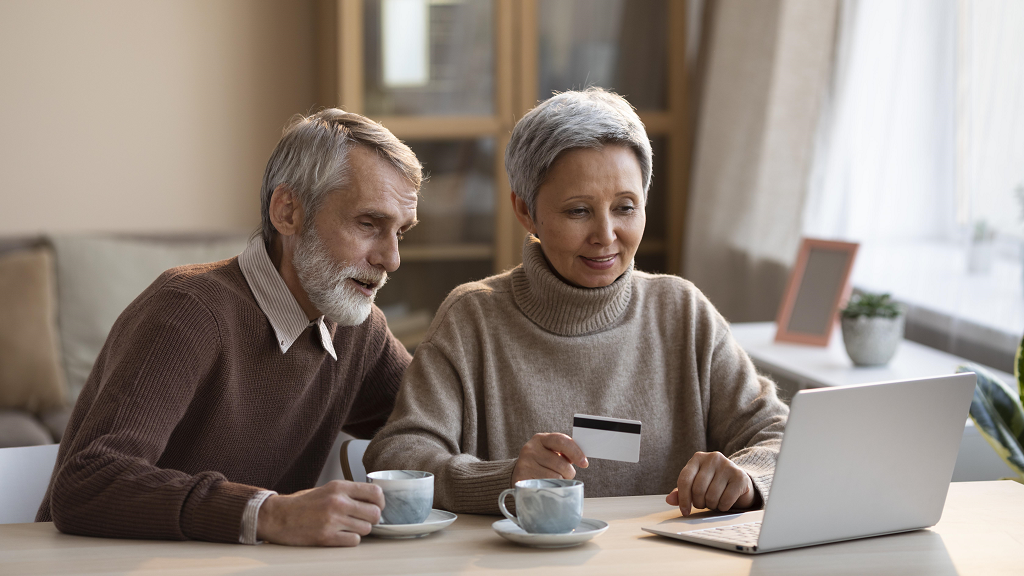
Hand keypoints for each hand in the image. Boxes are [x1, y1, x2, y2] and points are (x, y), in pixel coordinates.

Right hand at [256, 480, 384, 545]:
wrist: (278, 517)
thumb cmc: (302, 504)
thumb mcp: (327, 489)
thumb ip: (348, 492)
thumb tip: (373, 499)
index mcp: (339, 487)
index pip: (375, 492)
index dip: (380, 502)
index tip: (376, 506)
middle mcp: (338, 502)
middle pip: (375, 513)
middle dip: (372, 519)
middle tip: (363, 519)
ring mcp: (332, 520)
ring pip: (366, 529)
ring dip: (360, 530)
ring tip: (348, 527)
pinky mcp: (326, 537)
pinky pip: (354, 541)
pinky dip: (351, 540)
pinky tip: (341, 535)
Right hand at [511, 433, 588, 483]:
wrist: (519, 471)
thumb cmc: (541, 461)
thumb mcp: (551, 451)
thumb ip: (565, 451)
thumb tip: (582, 459)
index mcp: (540, 439)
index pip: (561, 441)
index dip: (576, 452)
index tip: (584, 463)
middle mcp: (530, 449)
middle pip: (561, 464)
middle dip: (568, 472)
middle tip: (566, 474)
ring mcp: (525, 464)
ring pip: (555, 478)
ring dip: (560, 482)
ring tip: (555, 479)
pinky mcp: (522, 479)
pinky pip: (546, 487)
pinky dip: (551, 488)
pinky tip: (547, 485)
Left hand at [666, 451, 754, 516]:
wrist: (739, 482)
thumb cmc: (713, 484)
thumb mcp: (694, 486)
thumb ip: (681, 492)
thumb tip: (669, 500)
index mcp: (698, 458)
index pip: (684, 479)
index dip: (683, 499)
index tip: (685, 511)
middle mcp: (713, 458)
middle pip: (698, 489)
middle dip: (699, 503)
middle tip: (704, 504)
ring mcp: (728, 465)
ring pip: (711, 496)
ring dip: (712, 505)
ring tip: (714, 501)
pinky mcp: (740, 476)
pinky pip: (726, 499)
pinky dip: (723, 506)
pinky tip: (724, 502)